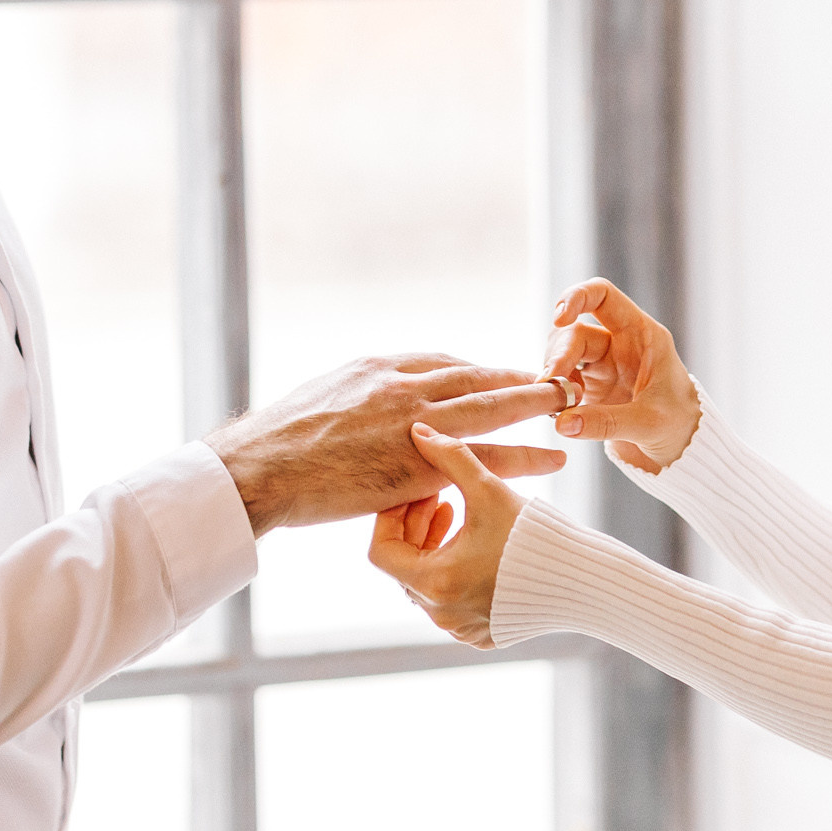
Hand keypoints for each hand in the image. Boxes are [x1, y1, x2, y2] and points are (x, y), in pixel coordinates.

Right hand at [206, 354, 566, 535]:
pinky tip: (550, 460)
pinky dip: (521, 457)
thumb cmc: (281, 439)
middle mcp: (404, 386)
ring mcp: (413, 424)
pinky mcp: (417, 466)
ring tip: (569, 405)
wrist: (262, 468)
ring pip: (492, 408)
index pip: (445, 363)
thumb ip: (360, 394)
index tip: (504, 375)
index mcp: (380, 367)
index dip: (480, 370)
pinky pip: (484, 459)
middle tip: (558, 377)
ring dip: (535, 404)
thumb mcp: (324, 396)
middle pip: (478, 376)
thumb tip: (371, 399)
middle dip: (520, 376)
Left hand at [368, 425, 521, 646]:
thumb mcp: (488, 489)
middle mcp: (441, 614)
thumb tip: (418, 431)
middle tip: (438, 496)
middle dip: (417, 526)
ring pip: (428, 582)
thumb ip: (450, 457)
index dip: (393, 517)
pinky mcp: (481, 632)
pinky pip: (452, 600)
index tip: (417, 493)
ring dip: (435, 546)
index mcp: (434, 584)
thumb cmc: (536, 536)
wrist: (586, 581)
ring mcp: (460, 627)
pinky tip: (478, 544)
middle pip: (405, 565)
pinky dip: (455, 570)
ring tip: (458, 513)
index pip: (381, 550)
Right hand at [543, 279, 701, 472]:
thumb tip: (563, 423)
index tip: (558, 318)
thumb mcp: (650, 424)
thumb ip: (607, 422)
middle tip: (551, 382)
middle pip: (575, 330)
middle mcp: (619, 343)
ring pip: (564, 354)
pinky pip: (563, 380)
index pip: (603, 295)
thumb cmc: (679, 426)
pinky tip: (559, 412)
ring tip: (555, 402)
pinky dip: (555, 393)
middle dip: (559, 353)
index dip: (576, 297)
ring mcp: (603, 364)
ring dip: (554, 373)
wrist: (683, 449)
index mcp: (641, 334)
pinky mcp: (591, 387)